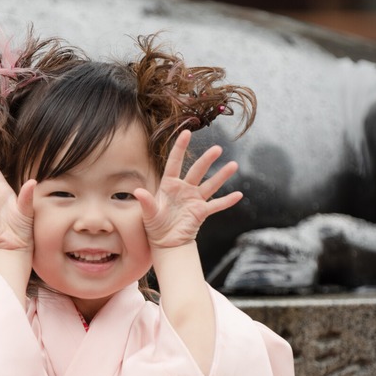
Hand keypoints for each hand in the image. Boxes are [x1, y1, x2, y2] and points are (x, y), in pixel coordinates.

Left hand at [134, 130, 241, 249]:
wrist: (166, 243)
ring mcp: (194, 200)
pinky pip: (216, 205)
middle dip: (207, 160)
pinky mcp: (201, 212)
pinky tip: (238, 195)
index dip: (180, 148)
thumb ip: (146, 202)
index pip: (174, 163)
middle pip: (197, 171)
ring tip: (233, 164)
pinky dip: (227, 201)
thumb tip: (138, 191)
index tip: (186, 132)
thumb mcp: (148, 214)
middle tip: (217, 149)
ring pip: (210, 185)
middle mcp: (183, 189)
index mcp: (169, 185)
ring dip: (222, 176)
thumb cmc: (155, 226)